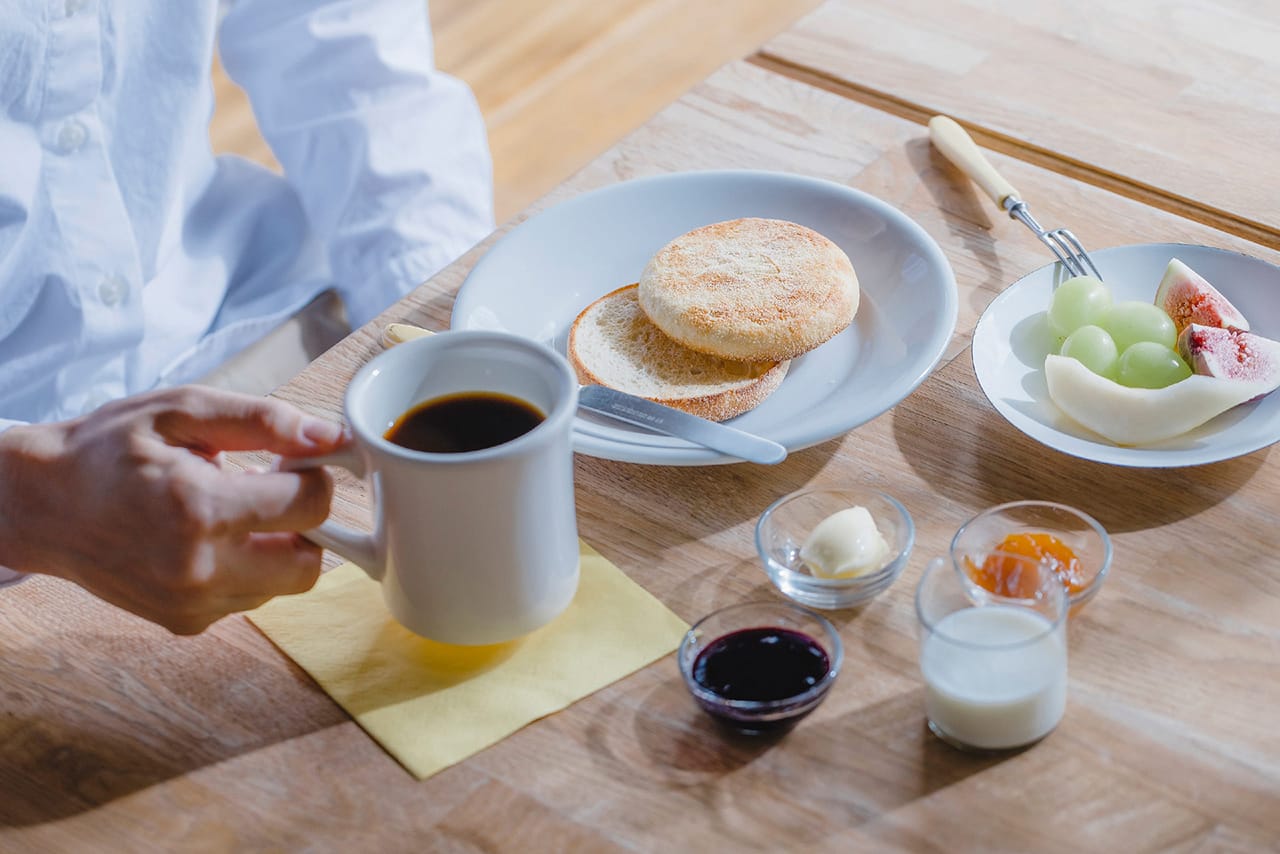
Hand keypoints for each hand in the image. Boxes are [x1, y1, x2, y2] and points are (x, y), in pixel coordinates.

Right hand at [0, 386, 345, 633]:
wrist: (42, 505)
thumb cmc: (109, 450)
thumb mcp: (182, 412)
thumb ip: (263, 420)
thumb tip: (331, 436)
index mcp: (197, 508)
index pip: (310, 504)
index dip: (314, 474)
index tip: (294, 460)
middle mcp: (196, 568)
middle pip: (310, 563)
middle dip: (305, 523)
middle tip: (274, 490)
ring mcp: (190, 604)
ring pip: (284, 585)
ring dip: (278, 548)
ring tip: (232, 512)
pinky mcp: (185, 623)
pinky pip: (251, 599)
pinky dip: (249, 569)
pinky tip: (212, 538)